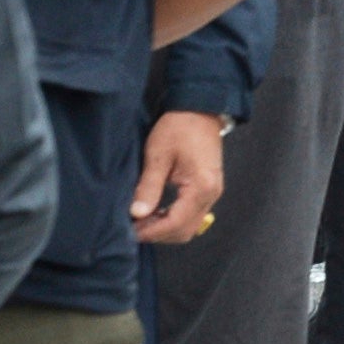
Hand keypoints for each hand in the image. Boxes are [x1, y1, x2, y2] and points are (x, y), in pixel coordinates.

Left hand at [130, 111, 229, 244]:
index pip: (176, 223)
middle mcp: (212, 194)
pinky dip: (173, 219)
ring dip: (165, 228)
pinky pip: (192, 215)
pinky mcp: (209, 189)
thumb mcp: (159, 156)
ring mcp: (213, 192)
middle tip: (134, 226)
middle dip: (158, 234)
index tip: (131, 231)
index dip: (152, 232)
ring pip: (189, 226)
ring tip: (143, 219)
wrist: (200, 109)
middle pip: (185, 231)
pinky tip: (156, 212)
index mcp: (201, 186)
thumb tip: (137, 214)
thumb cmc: (179, 128)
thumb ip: (149, 187)